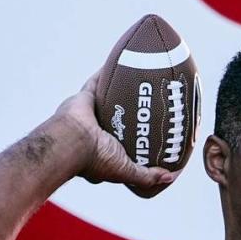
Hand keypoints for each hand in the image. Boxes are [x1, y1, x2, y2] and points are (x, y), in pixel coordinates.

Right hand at [52, 72, 174, 197]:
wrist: (71, 142)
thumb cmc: (96, 159)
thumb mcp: (126, 171)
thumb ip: (146, 175)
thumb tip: (169, 177)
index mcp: (101, 151)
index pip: (120, 145)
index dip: (133, 139)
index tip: (147, 135)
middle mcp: (94, 132)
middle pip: (116, 119)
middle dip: (129, 113)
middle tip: (148, 106)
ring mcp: (88, 115)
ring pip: (108, 100)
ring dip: (120, 91)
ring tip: (138, 84)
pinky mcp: (83, 98)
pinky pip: (96, 81)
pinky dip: (106, 72)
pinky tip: (120, 62)